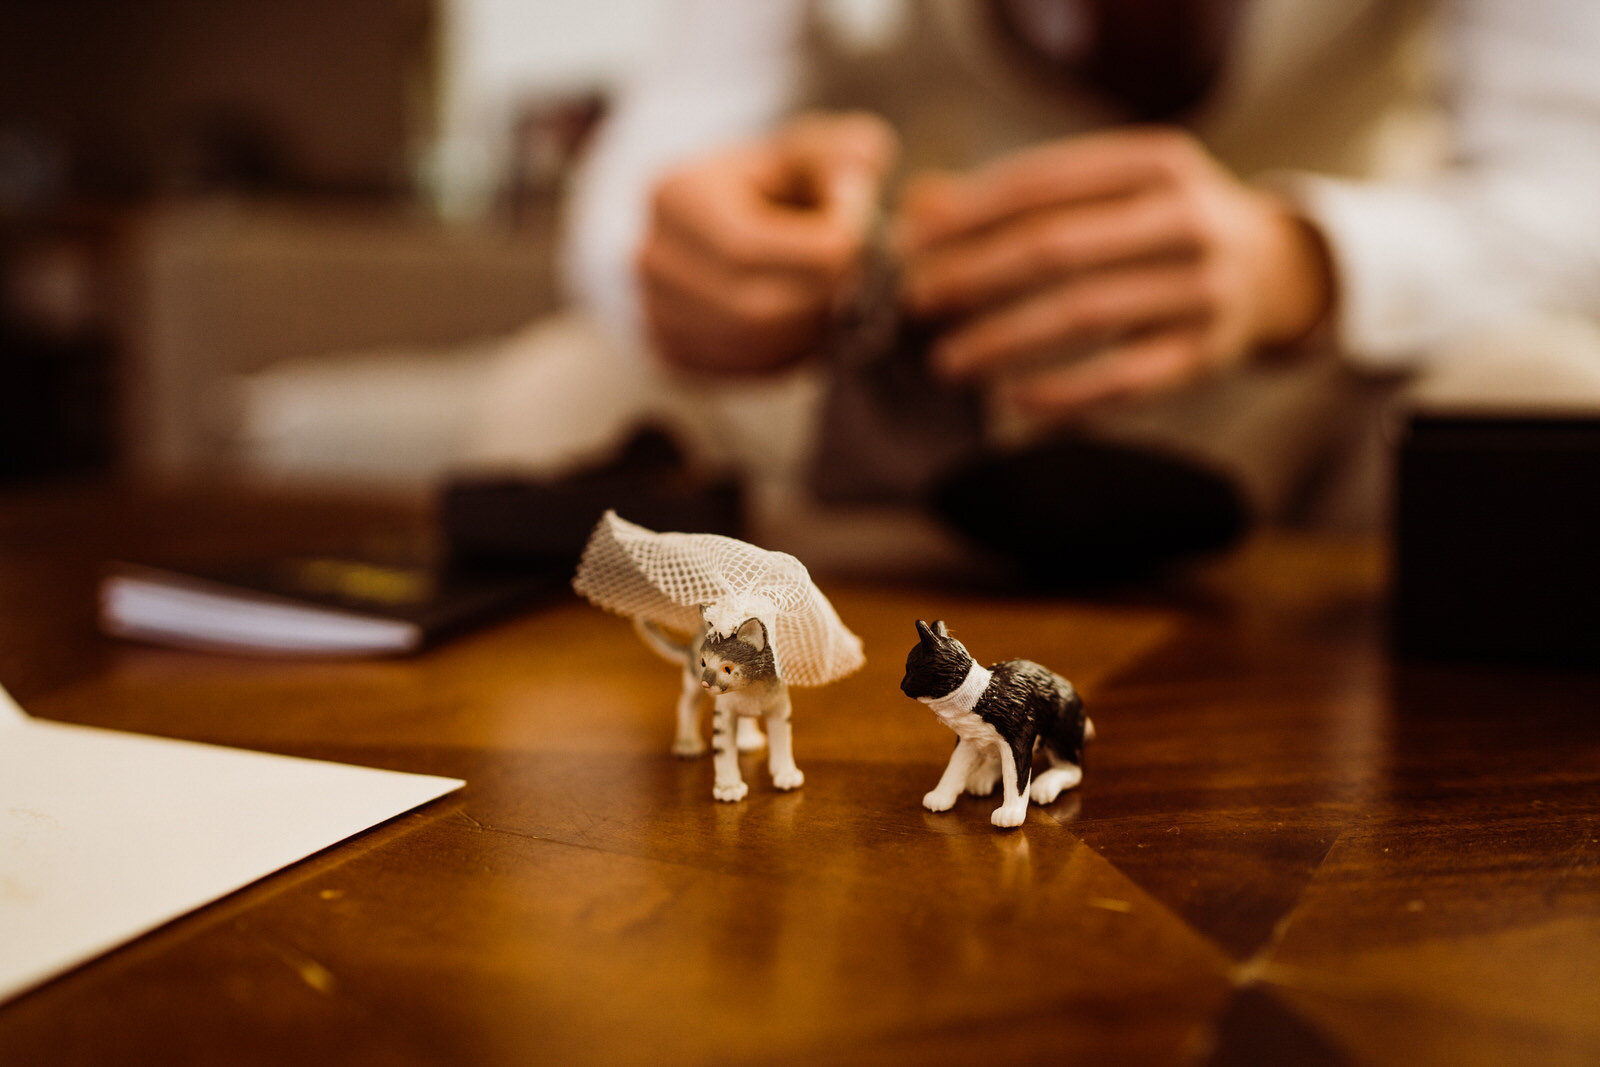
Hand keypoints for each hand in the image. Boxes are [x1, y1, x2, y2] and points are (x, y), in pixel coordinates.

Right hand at [638, 111, 896, 373]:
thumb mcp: (810, 151)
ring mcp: (657, 312)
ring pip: (754, 346)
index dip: (818, 251)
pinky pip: (747, 370)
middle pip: (752, 308)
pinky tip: (811, 320)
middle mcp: (653, 260)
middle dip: (822, 298)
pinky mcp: (675, 351)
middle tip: (863, 278)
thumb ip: (844, 154)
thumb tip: (860, 180)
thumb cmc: (775, 183)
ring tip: (842, 297)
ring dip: (813, 330)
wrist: (723, 221)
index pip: (748, 246)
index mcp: (677, 197)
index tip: (863, 236)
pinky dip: (793, 353)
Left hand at [897, 128, 1332, 415]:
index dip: (968, 214)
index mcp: (1155, 162)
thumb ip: (1020, 195)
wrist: (1277, 269)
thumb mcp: (1109, 189)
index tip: (907, 243)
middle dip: (973, 276)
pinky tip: (1013, 401)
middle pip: (1057, 247)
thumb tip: (919, 208)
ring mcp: (1204, 288)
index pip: (1043, 183)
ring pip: (1084, 315)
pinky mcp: (1208, 353)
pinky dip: (1065, 394)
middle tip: (914, 303)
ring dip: (1004, 340)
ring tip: (946, 361)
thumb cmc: (1159, 224)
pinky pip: (1125, 380)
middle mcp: (1187, 218)